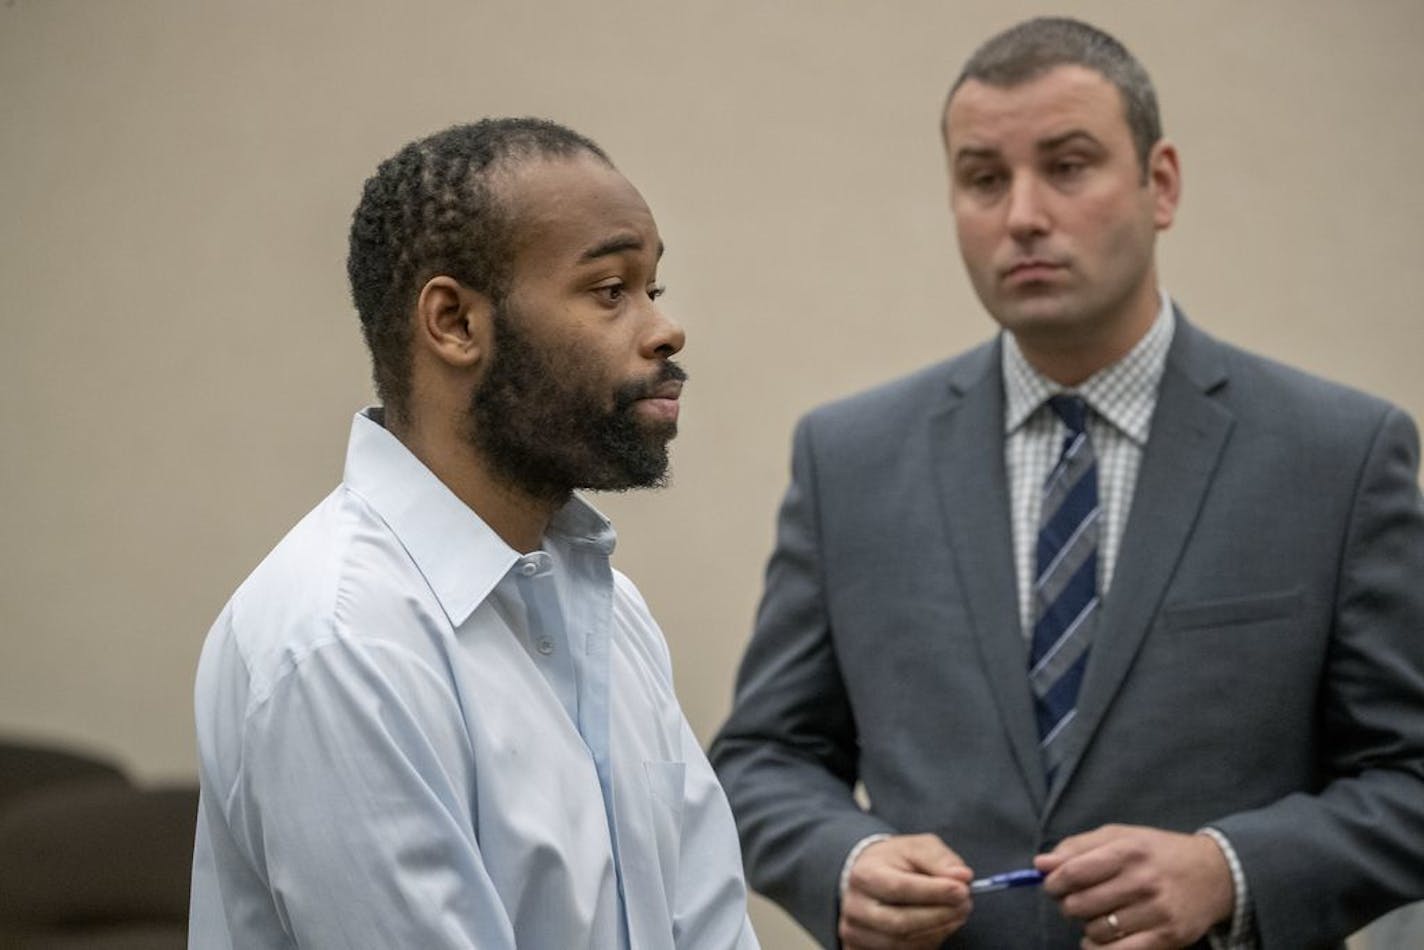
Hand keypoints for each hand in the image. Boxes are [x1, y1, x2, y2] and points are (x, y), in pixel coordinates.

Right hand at [838, 834, 972, 949]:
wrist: (869, 875)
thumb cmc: (896, 861)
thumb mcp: (917, 847)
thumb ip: (940, 859)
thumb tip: (961, 877)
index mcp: (865, 875)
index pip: (899, 888)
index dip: (933, 892)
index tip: (962, 890)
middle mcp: (856, 907)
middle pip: (901, 923)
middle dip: (940, 915)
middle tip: (965, 904)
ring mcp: (858, 932)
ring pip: (903, 943)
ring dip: (938, 931)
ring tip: (957, 913)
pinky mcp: (865, 949)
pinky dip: (928, 941)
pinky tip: (940, 926)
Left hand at [1034, 824, 1233, 948]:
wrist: (1214, 874)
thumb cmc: (1157, 852)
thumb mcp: (1120, 836)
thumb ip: (1078, 847)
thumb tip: (1040, 863)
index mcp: (1128, 851)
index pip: (1074, 872)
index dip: (1054, 882)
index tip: (1052, 885)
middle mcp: (1142, 881)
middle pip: (1080, 904)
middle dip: (1069, 905)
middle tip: (1078, 900)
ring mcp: (1156, 912)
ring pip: (1096, 930)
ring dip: (1088, 926)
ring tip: (1099, 915)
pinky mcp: (1167, 938)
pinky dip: (1099, 949)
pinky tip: (1100, 940)